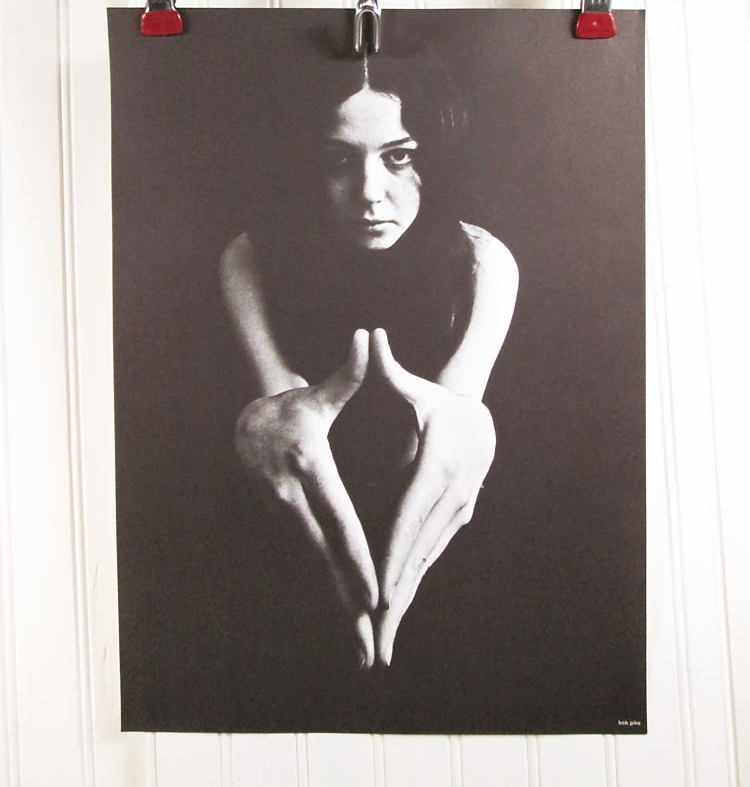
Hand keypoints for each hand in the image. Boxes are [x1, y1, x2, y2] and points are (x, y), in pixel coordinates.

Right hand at [233, 329, 377, 666]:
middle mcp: (292, 499)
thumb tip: (366, 337)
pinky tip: (345, 622)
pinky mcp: (285, 526)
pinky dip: (327, 594)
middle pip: (326, 557)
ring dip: (338, 608)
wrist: (244, 424)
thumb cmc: (291, 407)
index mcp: (307, 467)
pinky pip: (310, 564)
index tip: (375, 591)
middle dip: (349, 600)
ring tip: (362, 648)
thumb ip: (347, 373)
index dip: (356, 556)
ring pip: (316, 568)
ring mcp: (285, 517)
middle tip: (372, 638)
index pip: (338, 518)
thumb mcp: (316, 393)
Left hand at [370, 328, 495, 665]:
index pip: (408, 515)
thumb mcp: (414, 386)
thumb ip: (389, 369)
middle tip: (372, 636)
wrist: (478, 414)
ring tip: (381, 639)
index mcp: (436, 465)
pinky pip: (430, 555)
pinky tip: (396, 611)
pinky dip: (412, 584)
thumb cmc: (435, 400)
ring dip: (404, 601)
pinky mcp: (455, 519)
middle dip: (394, 596)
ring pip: (424, 560)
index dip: (391, 554)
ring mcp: (456, 511)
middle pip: (416, 550)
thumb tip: (371, 336)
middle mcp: (451, 495)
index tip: (375, 588)